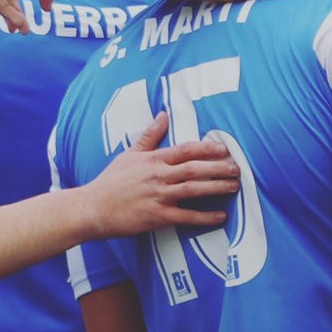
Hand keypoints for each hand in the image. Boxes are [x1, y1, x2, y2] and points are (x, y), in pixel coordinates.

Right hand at [81, 113, 242, 235]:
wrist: (93, 208)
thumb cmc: (111, 181)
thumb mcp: (129, 154)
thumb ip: (150, 135)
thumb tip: (163, 114)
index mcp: (153, 160)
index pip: (185, 150)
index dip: (207, 148)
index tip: (225, 148)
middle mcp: (158, 176)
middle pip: (194, 169)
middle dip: (218, 167)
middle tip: (238, 168)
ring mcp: (158, 196)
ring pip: (193, 190)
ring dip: (216, 187)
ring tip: (234, 186)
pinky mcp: (157, 216)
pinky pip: (186, 217)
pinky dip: (205, 217)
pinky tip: (221, 216)